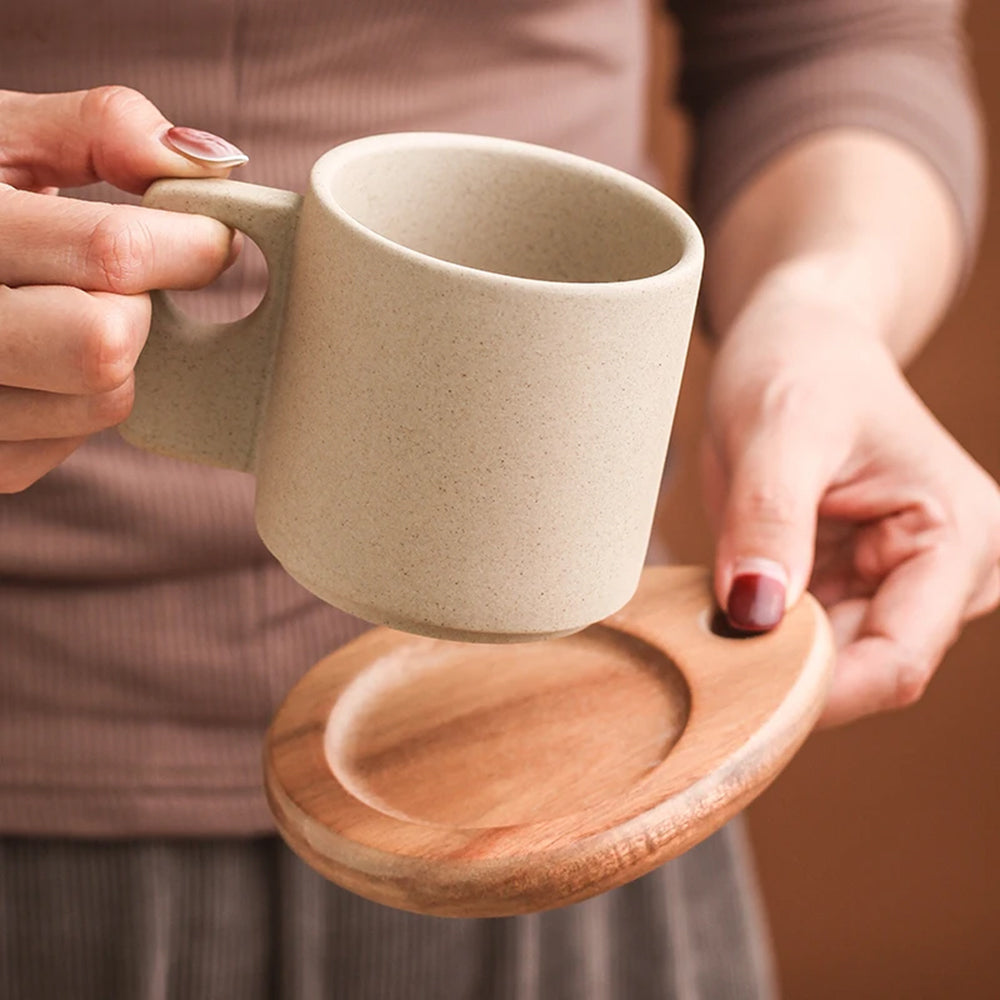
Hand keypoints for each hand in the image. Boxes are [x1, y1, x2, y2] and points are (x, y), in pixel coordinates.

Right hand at [0, 86, 247, 491]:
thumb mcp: (4, 133)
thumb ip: (101, 128)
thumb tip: (211, 162)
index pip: (112, 252)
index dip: (188, 244)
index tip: (208, 235)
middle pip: (106, 343)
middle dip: (136, 306)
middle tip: (118, 280)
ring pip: (105, 400)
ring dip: (115, 356)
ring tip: (66, 309)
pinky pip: (80, 440)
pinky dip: (82, 398)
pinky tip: (43, 357)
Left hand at [702, 293, 999, 726]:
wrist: (802, 339)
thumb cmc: (802, 363)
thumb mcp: (778, 428)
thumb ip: (769, 520)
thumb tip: (755, 615)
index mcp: (961, 536)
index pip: (897, 661)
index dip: (812, 690)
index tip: (728, 689)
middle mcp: (952, 574)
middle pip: (860, 671)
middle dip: (779, 671)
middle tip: (698, 645)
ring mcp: (904, 584)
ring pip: (828, 664)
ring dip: (764, 652)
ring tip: (707, 608)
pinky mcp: (860, 584)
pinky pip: (806, 637)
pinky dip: (759, 632)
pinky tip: (722, 602)